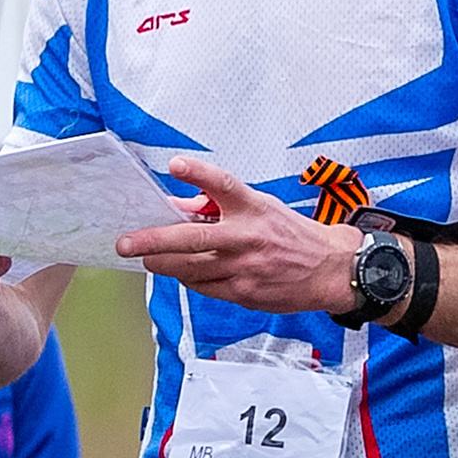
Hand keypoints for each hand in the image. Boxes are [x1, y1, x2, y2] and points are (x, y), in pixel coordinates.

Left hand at [118, 158, 358, 316]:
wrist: (331, 270)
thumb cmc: (293, 236)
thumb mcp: (262, 208)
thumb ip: (219, 207)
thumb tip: (179, 206)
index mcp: (254, 208)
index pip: (222, 184)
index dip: (198, 173)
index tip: (176, 165)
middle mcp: (247, 236)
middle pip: (191, 237)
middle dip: (153, 241)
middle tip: (127, 243)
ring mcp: (245, 267)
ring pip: (190, 268)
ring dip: (163, 264)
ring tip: (146, 258)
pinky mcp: (244, 292)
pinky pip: (204, 287)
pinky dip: (188, 278)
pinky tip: (181, 272)